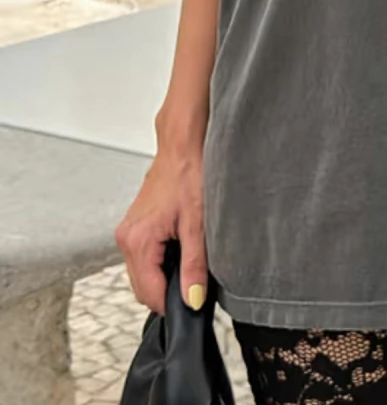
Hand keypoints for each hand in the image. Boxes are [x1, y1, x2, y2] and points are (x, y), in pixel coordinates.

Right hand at [114, 144, 207, 316]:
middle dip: (166, 290)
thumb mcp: (198, 224)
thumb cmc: (189, 174)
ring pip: (141, 273)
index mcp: (138, 240)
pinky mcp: (133, 226)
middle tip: (194, 278)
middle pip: (142, 287)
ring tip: (187, 255)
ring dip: (163, 274)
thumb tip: (193, 299)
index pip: (148, 293)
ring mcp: (127, 232)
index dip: (172, 303)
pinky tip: (178, 245)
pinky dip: (159, 260)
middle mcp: (126, 238)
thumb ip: (194, 265)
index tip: (193, 301)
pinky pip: (142, 257)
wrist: (182, 146)